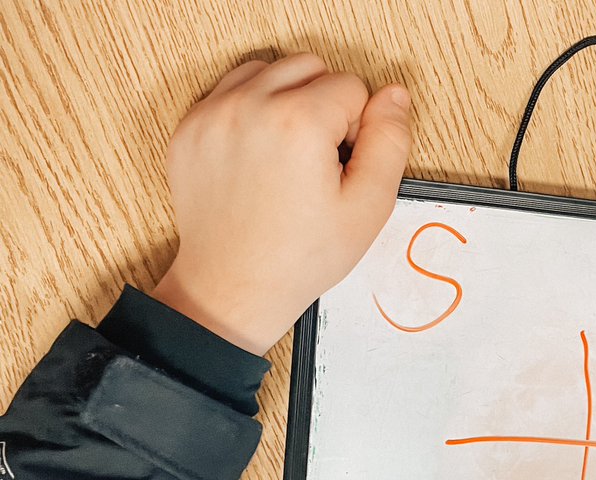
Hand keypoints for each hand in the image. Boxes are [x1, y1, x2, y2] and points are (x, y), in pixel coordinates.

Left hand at [151, 53, 411, 354]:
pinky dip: (251, 109)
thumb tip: (394, 96)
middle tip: (318, 161)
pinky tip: (260, 154)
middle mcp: (250, 106)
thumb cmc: (300, 257)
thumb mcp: (368, 207)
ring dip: (287, 99)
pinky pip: (231, 89)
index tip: (340, 169)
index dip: (358, 130)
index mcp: (298, 123)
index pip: (352, 86)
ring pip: (269, 70)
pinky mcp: (191, 127)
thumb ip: (389, 143)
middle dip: (324, 105)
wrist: (234, 285)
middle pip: (310, 67)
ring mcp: (213, 114)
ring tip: (290, 153)